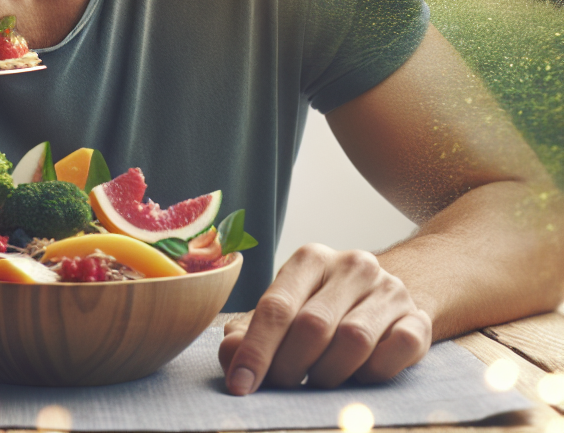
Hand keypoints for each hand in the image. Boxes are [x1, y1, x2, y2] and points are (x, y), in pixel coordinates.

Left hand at [218, 244, 431, 393]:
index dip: (256, 350)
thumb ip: (252, 332)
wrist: (384, 298)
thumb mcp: (285, 312)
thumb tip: (230, 353)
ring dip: (329, 373)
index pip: (276, 306)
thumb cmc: (322, 309)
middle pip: (313, 325)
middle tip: (281, 388)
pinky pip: (397, 350)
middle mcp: (351, 266)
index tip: (241, 384)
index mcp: (310, 259)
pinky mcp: (418, 317)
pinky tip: (359, 377)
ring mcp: (388, 289)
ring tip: (318, 382)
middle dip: (290, 366)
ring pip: (354, 340)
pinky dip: (374, 372)